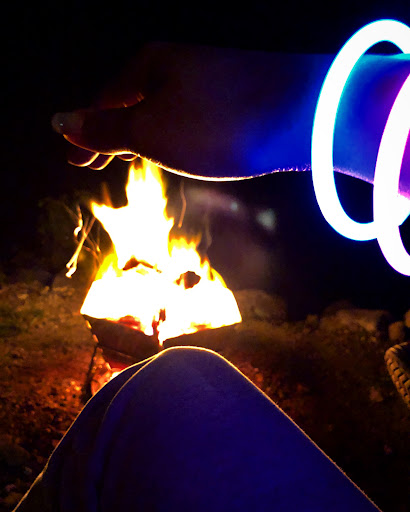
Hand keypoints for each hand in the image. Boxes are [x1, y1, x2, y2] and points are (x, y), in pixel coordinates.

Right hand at [52, 43, 314, 178]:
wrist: (301, 114)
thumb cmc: (218, 123)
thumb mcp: (152, 131)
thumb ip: (107, 129)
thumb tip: (62, 122)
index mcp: (150, 66)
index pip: (104, 103)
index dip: (86, 134)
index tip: (73, 161)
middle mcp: (178, 66)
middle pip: (131, 104)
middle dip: (109, 134)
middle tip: (93, 160)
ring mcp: (209, 80)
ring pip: (160, 110)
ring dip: (139, 134)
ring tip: (126, 155)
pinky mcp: (235, 98)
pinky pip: (187, 117)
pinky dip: (169, 134)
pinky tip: (173, 145)